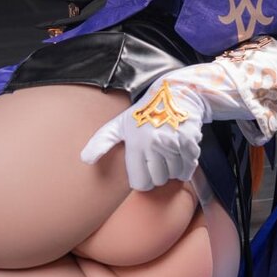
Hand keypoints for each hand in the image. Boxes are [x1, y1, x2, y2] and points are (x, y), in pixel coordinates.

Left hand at [80, 74, 208, 190]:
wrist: (175, 93)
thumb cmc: (144, 112)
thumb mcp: (120, 124)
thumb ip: (101, 142)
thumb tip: (85, 159)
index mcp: (136, 142)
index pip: (140, 183)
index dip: (143, 180)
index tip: (144, 169)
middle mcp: (154, 144)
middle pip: (158, 180)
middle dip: (158, 173)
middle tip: (157, 158)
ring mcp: (174, 143)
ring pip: (175, 175)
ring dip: (173, 169)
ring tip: (168, 153)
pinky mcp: (191, 142)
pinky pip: (189, 168)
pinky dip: (186, 164)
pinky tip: (180, 151)